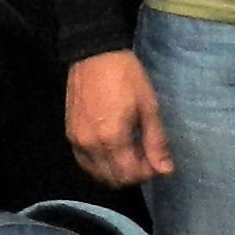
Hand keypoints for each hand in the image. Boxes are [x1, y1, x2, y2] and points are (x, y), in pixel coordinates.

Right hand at [67, 50, 170, 186]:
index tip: (156, 161)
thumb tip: (165, 171)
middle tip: (144, 157)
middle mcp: (91, 145)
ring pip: (97, 174)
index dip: (147, 173)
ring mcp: (77, 141)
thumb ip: (156, 142)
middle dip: (132, 175)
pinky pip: (85, 162)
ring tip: (129, 153)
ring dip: (115, 172)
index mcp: (112, 138)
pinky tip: (111, 150)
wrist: (94, 55)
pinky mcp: (70, 135)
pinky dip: (100, 165)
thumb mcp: (148, 107)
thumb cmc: (126, 77)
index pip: (130, 174)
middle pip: (113, 179)